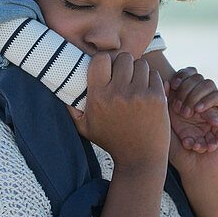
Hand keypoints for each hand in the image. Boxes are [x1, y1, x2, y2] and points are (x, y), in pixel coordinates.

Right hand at [70, 52, 169, 171]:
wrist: (139, 158)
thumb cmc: (111, 140)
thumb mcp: (84, 127)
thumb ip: (71, 107)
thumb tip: (60, 84)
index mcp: (98, 97)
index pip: (100, 59)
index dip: (104, 60)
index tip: (107, 69)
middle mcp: (118, 94)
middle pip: (123, 57)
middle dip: (123, 64)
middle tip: (124, 75)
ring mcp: (140, 95)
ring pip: (141, 63)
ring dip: (138, 71)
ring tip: (136, 83)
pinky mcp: (157, 98)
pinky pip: (154, 74)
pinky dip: (151, 80)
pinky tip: (147, 92)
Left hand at [166, 68, 217, 181]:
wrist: (196, 169)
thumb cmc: (177, 150)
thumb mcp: (166, 125)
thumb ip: (164, 104)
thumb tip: (162, 81)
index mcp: (186, 97)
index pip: (186, 74)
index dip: (179, 76)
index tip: (170, 87)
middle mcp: (201, 99)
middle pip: (196, 76)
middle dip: (185, 89)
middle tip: (177, 108)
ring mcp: (214, 105)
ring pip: (208, 83)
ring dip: (195, 95)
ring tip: (187, 113)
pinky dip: (209, 101)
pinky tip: (199, 112)